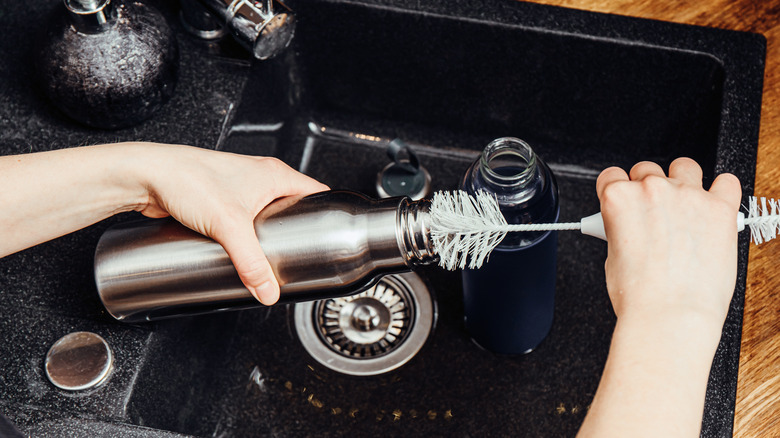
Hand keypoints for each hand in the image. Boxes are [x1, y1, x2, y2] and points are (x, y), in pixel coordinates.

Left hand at [127, 142, 328, 304]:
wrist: (147, 176)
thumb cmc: (187, 179)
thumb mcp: (229, 226)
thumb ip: (251, 262)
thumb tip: (267, 290)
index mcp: (274, 173)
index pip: (316, 192)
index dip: (327, 213)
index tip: (331, 235)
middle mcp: (259, 177)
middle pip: (292, 207)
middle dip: (295, 232)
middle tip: (298, 254)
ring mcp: (238, 188)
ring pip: (265, 214)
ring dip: (268, 234)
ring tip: (270, 255)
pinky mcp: (219, 200)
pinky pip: (243, 220)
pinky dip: (246, 235)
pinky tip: (241, 250)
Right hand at [578, 158, 741, 437]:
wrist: (670, 317)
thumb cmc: (640, 297)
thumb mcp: (613, 257)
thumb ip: (621, 228)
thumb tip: (633, 226)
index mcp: (618, 200)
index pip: (612, 175)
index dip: (618, 188)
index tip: (625, 198)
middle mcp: (651, 190)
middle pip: (646, 169)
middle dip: (649, 187)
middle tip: (655, 213)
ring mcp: (688, 196)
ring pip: (685, 166)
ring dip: (683, 181)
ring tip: (686, 207)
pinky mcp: (720, 208)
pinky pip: (727, 182)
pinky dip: (722, 191)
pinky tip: (716, 206)